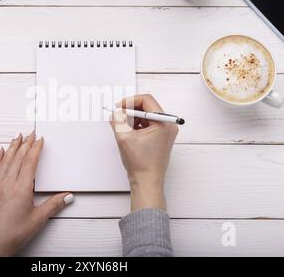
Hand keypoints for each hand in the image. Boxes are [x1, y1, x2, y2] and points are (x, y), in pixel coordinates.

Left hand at [0, 132, 73, 256]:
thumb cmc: (12, 235)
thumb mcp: (37, 220)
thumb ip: (53, 205)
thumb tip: (67, 196)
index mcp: (21, 189)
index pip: (30, 163)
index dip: (35, 149)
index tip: (39, 140)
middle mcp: (7, 184)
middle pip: (17, 158)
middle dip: (25, 144)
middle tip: (30, 133)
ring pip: (5, 161)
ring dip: (12, 147)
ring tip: (16, 137)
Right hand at [110, 94, 177, 211]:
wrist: (147, 182)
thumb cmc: (141, 164)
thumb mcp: (124, 137)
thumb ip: (117, 120)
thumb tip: (115, 112)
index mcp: (163, 123)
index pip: (147, 100)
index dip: (130, 101)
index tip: (119, 107)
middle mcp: (167, 125)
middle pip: (147, 107)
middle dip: (130, 110)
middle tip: (118, 116)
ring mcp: (165, 132)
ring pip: (146, 116)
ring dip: (132, 119)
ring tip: (123, 129)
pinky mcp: (160, 138)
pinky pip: (147, 125)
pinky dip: (136, 126)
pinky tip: (129, 135)